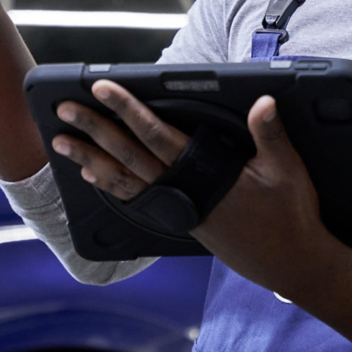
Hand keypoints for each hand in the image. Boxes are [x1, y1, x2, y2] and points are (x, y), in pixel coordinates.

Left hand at [53, 81, 330, 297]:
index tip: (103, 88)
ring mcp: (176, 207)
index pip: (155, 134)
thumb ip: (270, 134)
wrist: (289, 263)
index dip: (127, 109)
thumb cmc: (289, 215)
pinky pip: (134, 198)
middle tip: (65, 109)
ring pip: (122, 179)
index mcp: (201, 174)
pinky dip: (110, 185)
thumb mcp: (286, 170)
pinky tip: (92, 176)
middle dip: (94, 129)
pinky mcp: (178, 218)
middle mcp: (180, 191)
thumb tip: (263, 101)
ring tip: (62, 143)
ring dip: (89, 158)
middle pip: (126, 155)